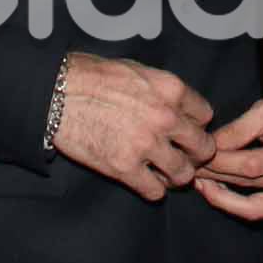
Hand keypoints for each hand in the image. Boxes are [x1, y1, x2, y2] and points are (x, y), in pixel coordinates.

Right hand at [53, 53, 214, 200]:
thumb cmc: (94, 76)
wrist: (57, 93)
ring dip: (176, 175)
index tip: (185, 129)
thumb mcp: (139, 70)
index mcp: (171, 90)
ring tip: (164, 171)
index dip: (196, 124)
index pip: (206, 115)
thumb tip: (179, 106)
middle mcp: (165, 118)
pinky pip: (155, 191)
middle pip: (203, 147)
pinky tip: (144, 180)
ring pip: (184, 174)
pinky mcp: (124, 168)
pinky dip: (153, 189)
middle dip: (195, 153)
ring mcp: (146, 145)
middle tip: (183, 155)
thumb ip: (164, 90)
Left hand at [196, 92, 262, 221]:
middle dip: (216, 176)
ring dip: (222, 198)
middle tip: (191, 168)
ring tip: (202, 184)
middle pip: (251, 184)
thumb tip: (210, 146)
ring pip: (254, 208)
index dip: (221, 162)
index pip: (253, 164)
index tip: (198, 155)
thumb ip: (241, 129)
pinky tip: (220, 193)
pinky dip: (238, 206)